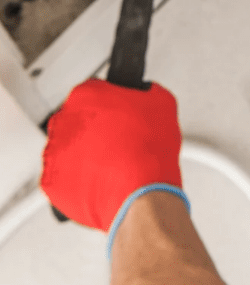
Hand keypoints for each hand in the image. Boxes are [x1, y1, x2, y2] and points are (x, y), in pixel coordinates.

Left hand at [41, 79, 182, 231]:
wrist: (141, 194)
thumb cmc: (149, 151)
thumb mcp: (163, 104)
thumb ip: (147, 91)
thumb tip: (145, 93)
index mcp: (86, 95)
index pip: (94, 90)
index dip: (111, 102)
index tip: (118, 112)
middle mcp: (65, 120)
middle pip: (78, 118)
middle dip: (95, 127)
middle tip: (118, 138)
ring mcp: (55, 151)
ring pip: (69, 147)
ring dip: (85, 152)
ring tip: (113, 161)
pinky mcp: (52, 181)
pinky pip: (64, 175)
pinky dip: (80, 178)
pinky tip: (102, 177)